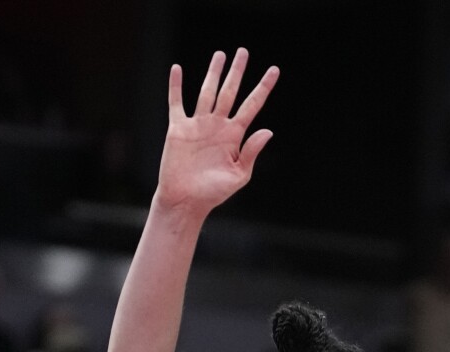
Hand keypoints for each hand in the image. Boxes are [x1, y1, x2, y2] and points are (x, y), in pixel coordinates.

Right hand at [154, 50, 278, 213]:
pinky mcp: (178, 128)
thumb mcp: (239, 175)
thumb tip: (268, 131)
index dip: (263, 87)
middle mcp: (218, 126)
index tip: (274, 70)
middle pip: (230, 92)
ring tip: (220, 55)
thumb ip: (251, 152)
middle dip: (237, 72)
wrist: (186, 201)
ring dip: (213, 73)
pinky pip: (176, 103)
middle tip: (243, 51)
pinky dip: (175, 86)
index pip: (252, 105)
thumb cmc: (213, 193)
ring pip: (207, 92)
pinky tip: (177, 69)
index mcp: (235, 135)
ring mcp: (198, 125)